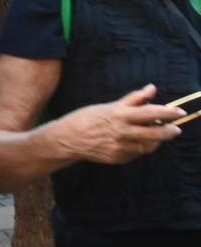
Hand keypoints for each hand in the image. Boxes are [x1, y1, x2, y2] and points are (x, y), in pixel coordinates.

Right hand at [58, 85, 182, 164]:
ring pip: (148, 145)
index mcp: (120, 115)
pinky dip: (139, 147)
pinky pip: (136, 153)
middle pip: (155, 133)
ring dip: (155, 140)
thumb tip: (152, 88)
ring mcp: (120, 147)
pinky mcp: (117, 158)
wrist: (66, 139)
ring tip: (153, 135)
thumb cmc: (85, 118)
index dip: (168, 112)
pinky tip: (133, 142)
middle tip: (175, 129)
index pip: (151, 112)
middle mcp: (122, 132)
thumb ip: (133, 99)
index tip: (179, 112)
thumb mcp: (108, 106)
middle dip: (169, 131)